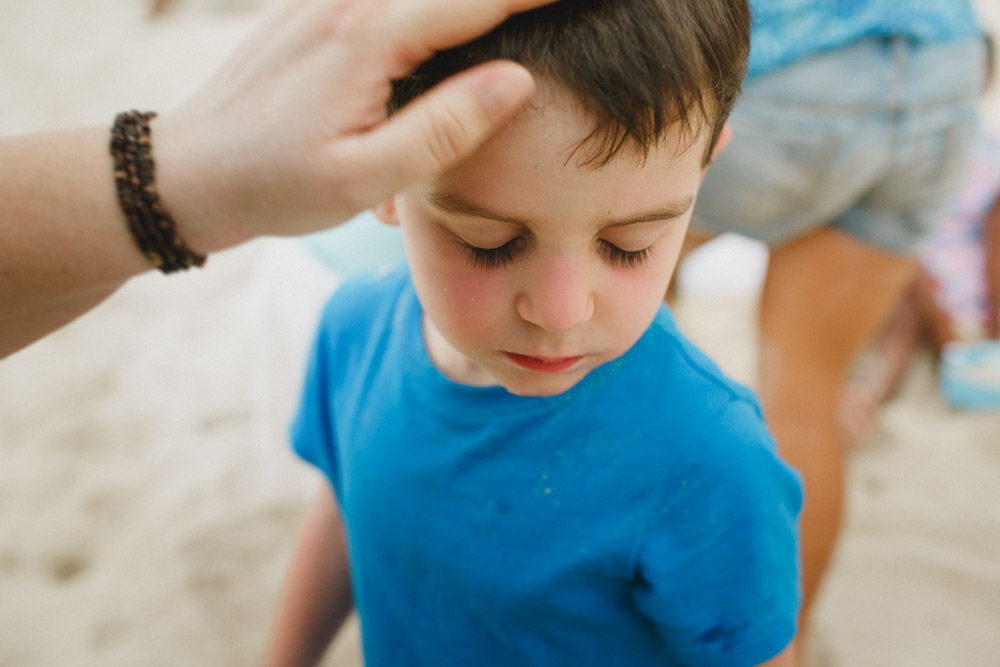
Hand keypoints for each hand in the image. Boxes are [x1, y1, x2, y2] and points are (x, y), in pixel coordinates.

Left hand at [153, 0, 556, 250]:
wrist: (190, 171)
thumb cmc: (277, 185)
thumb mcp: (364, 178)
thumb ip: (444, 129)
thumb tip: (519, 80)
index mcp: (370, 38)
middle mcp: (350, 0)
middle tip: (574, 8)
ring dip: (472, 1)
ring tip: (526, 13)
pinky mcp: (318, 8)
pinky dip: (436, 6)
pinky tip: (462, 24)